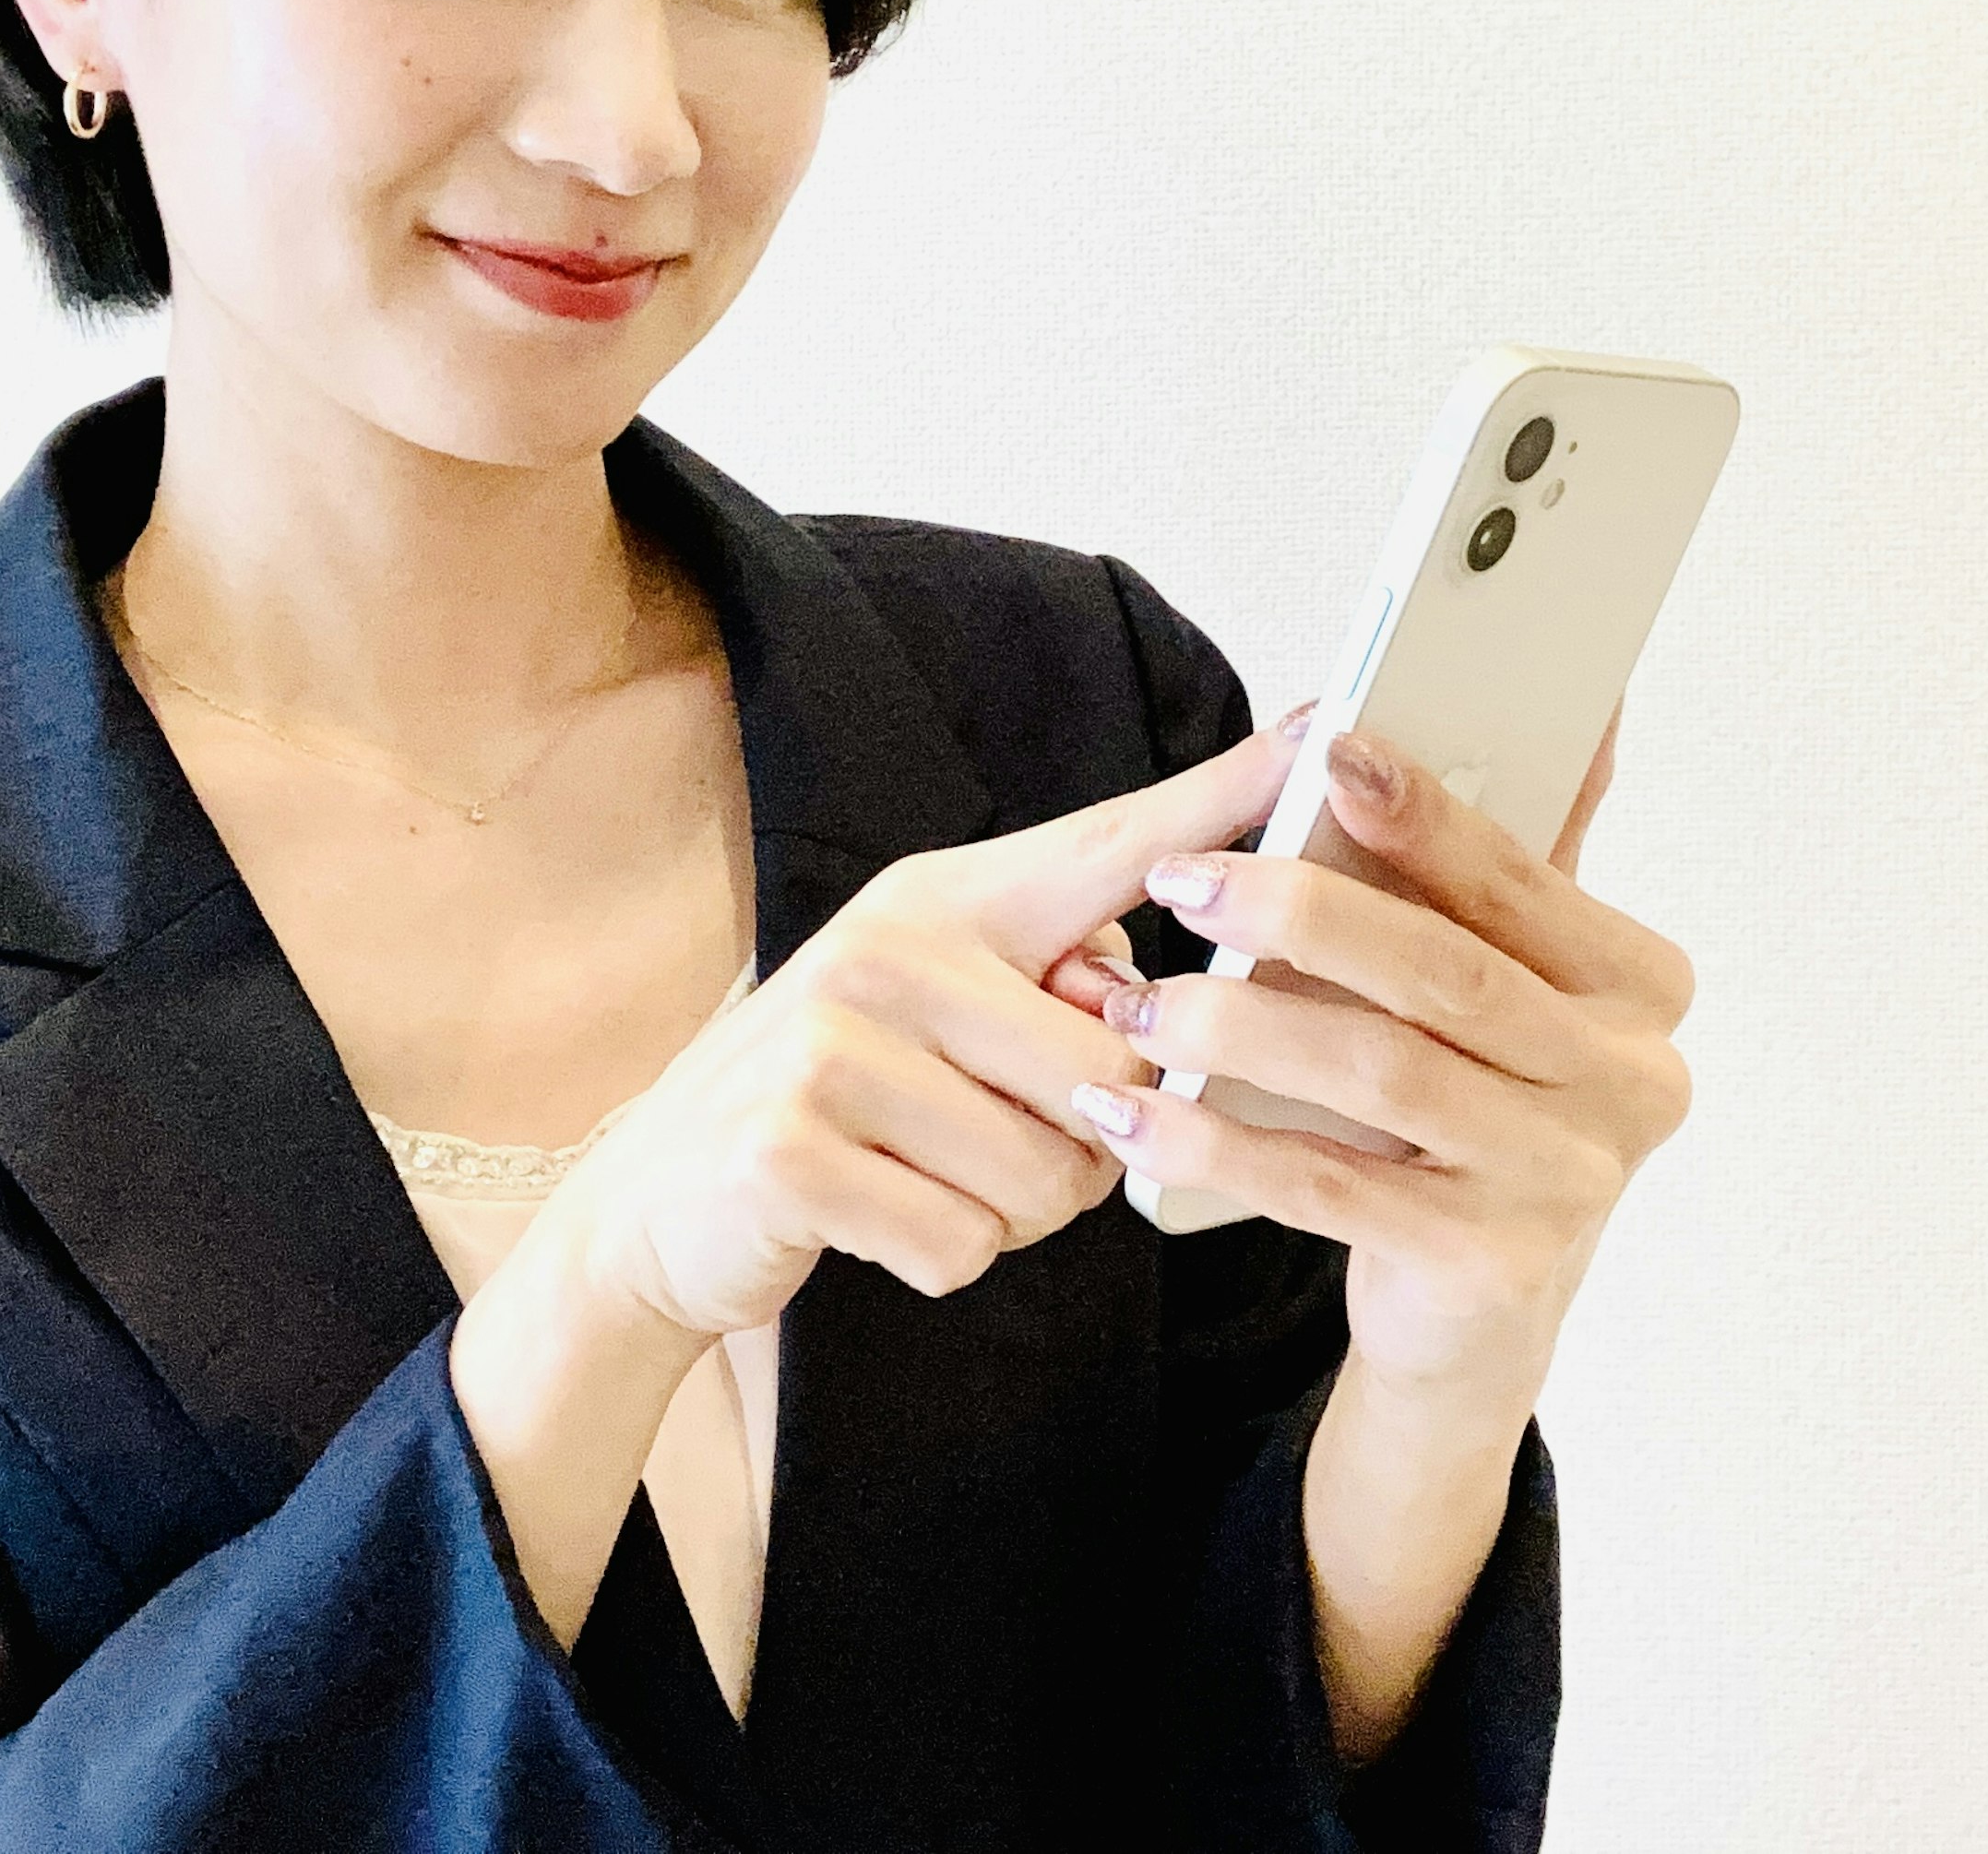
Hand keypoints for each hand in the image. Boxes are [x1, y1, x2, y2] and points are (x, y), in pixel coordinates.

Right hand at [527, 710, 1306, 1341]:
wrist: (663, 1199)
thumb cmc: (847, 1104)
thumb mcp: (945, 1015)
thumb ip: (1054, 992)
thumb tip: (1150, 1016)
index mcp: (947, 900)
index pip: (1114, 843)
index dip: (1225, 796)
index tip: (1324, 729)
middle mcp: (890, 944)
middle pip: (1111, 1073)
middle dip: (1084, 1148)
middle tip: (990, 1135)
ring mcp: (830, 1039)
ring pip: (1046, 1172)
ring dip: (1012, 1213)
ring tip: (931, 1173)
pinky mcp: (789, 1144)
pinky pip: (961, 1239)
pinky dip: (940, 1256)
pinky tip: (877, 1219)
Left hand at [1076, 702, 1691, 1408]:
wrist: (1474, 1317)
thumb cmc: (1478, 1109)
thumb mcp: (1516, 984)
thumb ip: (1534, 858)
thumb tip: (1593, 703)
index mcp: (1639, 989)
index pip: (1520, 882)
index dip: (1422, 816)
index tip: (1328, 750)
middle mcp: (1628, 1083)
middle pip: (1446, 972)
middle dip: (1303, 912)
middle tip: (1184, 880)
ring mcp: (1564, 1181)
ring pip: (1381, 1073)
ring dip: (1241, 1026)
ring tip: (1140, 1001)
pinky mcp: (1486, 1265)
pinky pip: (1328, 1186)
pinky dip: (1222, 1142)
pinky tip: (1137, 1113)